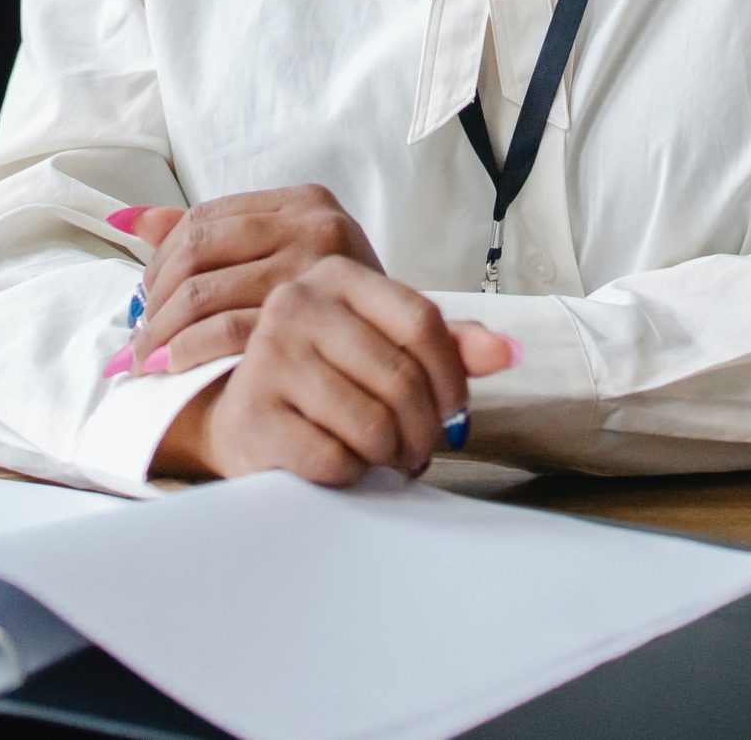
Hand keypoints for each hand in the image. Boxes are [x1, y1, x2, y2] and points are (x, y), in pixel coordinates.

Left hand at [116, 186, 382, 373]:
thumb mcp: (285, 259)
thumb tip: (131, 220)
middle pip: (197, 251)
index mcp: (304, 202)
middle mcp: (315, 224)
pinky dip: (189, 350)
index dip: (161, 259)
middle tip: (137, 338)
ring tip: (145, 358)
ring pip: (206, 291)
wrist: (402, 357)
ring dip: (162, 329)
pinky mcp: (314, 317)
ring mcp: (316, 268)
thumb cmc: (339, 313)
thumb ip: (215, 238)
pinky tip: (172, 369)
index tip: (145, 299)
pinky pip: (229, 329)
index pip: (205, 218)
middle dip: (155, 299)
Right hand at [151, 257, 517, 485]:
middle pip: (401, 377)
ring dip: (390, 452)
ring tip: (383, 453)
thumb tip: (507, 351)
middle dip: (424, 427)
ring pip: (372, 423)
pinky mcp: (253, 415)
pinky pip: (334, 459)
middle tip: (421, 446)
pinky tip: (342, 463)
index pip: (422, 320)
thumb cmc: (324, 379)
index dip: (452, 376)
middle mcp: (295, 305)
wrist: (243, 416)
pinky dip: (352, 473)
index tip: (455, 410)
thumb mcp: (383, 346)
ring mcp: (267, 358)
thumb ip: (447, 344)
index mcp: (334, 277)